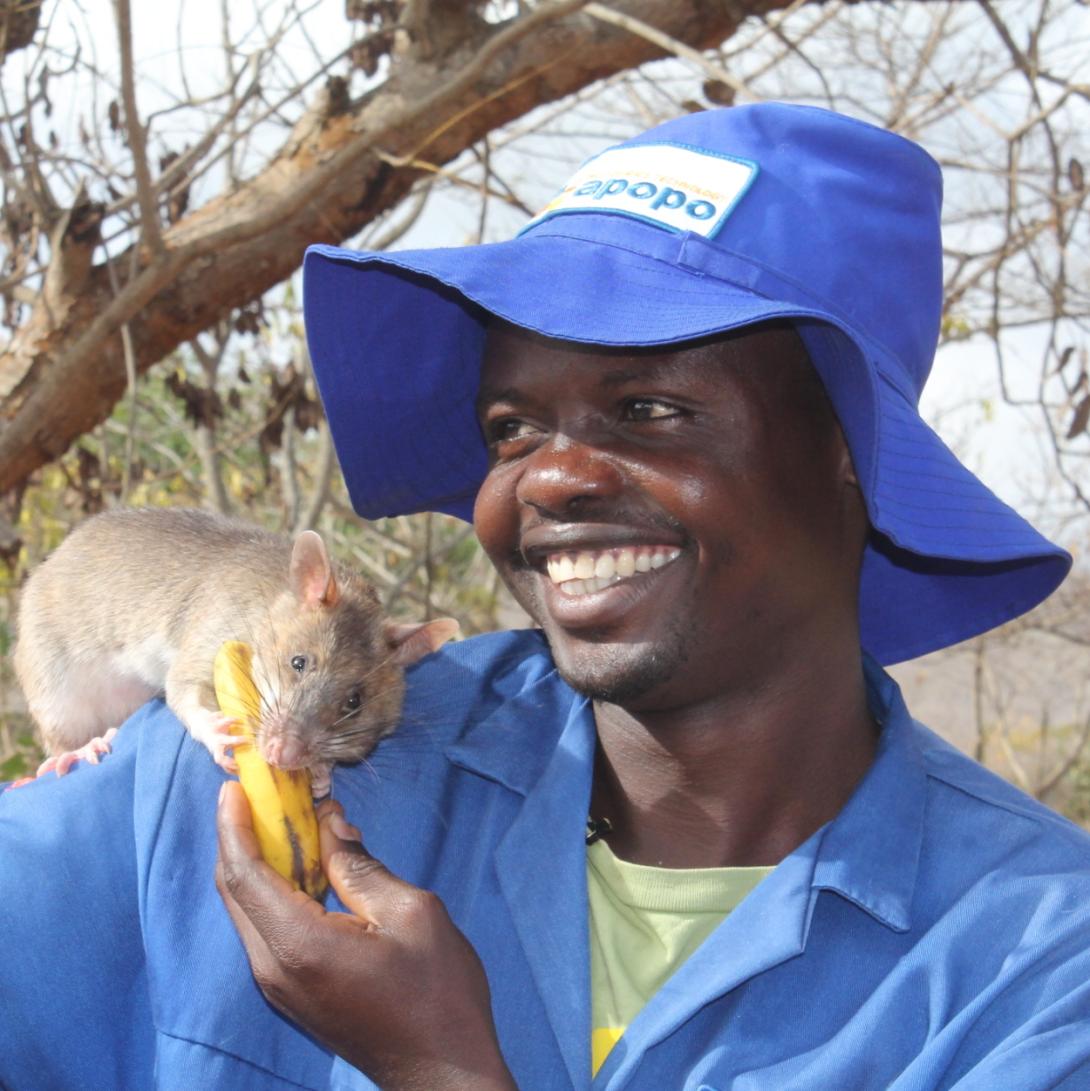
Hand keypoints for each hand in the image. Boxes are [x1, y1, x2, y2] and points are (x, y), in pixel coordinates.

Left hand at [215, 782, 516, 1090]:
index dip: (235, 825)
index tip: (233, 786)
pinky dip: (277, 890)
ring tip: (288, 819)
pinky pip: (268, 929)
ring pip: (250, 911)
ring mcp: (280, 987)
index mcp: (300, 945)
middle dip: (242, 837)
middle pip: (237, 892)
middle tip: (262, 794)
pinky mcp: (294, 994)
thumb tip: (329, 825)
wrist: (443, 1072)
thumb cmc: (437, 990)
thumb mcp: (411, 912)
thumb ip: (361, 866)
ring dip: (261, 862)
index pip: (246, 874)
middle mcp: (275, 969)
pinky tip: (307, 865)